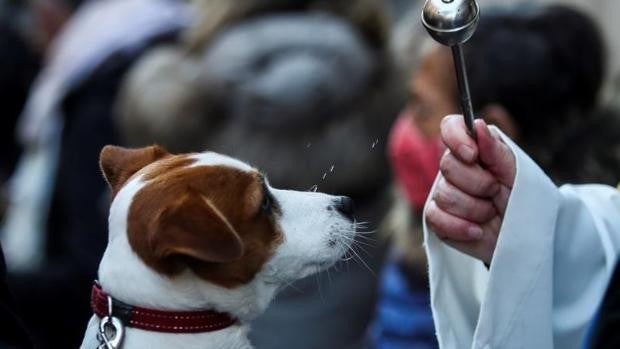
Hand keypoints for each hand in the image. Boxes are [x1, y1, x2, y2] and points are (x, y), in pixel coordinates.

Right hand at [425, 115, 515, 263]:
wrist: (522, 235)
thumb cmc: (521, 200)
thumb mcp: (518, 174)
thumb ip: (497, 151)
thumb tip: (477, 125)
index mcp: (473, 148)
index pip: (450, 127)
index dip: (456, 138)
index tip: (472, 155)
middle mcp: (454, 168)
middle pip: (448, 165)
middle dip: (478, 183)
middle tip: (496, 191)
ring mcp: (442, 193)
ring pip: (445, 195)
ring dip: (475, 209)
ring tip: (491, 213)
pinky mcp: (437, 219)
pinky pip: (435, 218)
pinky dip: (460, 227)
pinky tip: (478, 231)